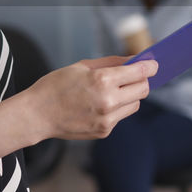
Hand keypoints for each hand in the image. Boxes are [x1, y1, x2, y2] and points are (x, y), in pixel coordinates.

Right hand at [0, 57, 155, 156]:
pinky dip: (116, 108)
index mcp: (103, 80)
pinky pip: (121, 116)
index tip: (154, 63)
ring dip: (130, 95)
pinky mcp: (105, 131)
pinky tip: (99, 104)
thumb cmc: (55, 86)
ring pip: (135, 104)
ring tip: (112, 90)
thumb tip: (133, 60)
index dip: (150, 66)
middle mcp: (109, 101)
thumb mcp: (82, 66)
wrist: (37, 115)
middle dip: (142, 80)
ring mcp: (108, 119)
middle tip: (135, 75)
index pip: (140, 72)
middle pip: (143, 89)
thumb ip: (111, 63)